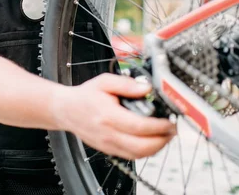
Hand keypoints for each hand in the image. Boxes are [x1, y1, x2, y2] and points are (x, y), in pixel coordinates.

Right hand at [53, 73, 176, 159]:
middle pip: (142, 147)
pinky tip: (152, 141)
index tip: (170, 121)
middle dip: (162, 140)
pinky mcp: (108, 150)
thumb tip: (147, 87)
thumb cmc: (85, 96)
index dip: (159, 126)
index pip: (140, 126)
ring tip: (165, 135)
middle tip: (172, 130)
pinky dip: (145, 151)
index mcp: (109, 116)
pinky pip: (131, 156)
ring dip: (156, 148)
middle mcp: (109, 134)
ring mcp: (108, 145)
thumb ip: (127, 84)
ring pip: (138, 155)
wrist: (66, 110)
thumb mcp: (105, 81)